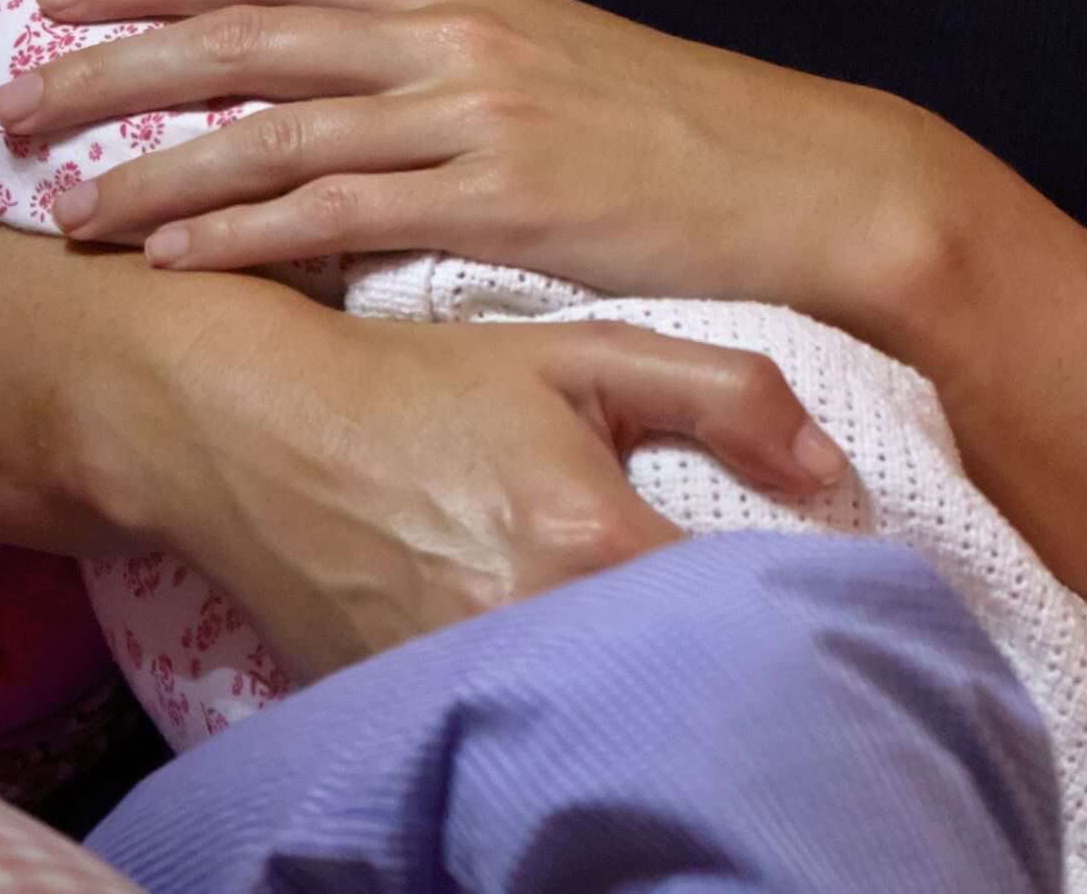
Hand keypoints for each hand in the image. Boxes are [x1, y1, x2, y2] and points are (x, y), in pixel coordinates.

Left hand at [4, 0, 940, 321]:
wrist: (795, 178)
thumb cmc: (669, 118)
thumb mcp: (546, 30)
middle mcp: (450, 35)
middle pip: (247, 30)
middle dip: (115, 58)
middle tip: (5, 93)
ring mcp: (473, 113)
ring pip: (276, 124)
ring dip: (152, 163)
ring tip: (57, 205)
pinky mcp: (498, 197)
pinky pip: (342, 210)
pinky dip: (246, 229)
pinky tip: (172, 254)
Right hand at [122, 279, 852, 678]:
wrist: (252, 426)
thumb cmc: (429, 383)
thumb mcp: (588, 353)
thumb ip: (730, 396)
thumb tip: (834, 475)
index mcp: (586, 540)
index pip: (739, 612)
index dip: (795, 610)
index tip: (832, 602)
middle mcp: (521, 630)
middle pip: (670, 684)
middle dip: (724, 668)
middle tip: (768, 645)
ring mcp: (451, 686)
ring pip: (589, 718)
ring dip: (636, 695)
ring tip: (680, 667)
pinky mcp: (398, 715)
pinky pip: (504, 733)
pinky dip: (550, 715)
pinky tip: (580, 684)